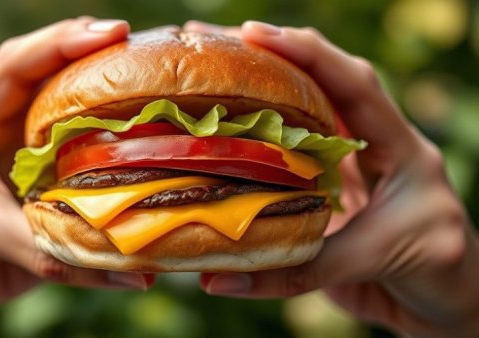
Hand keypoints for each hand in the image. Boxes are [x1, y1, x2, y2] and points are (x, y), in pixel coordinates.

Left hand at [0, 17, 153, 334]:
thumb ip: (55, 254)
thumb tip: (135, 274)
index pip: (12, 67)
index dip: (59, 43)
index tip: (110, 33)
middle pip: (41, 74)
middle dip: (91, 53)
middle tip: (140, 49)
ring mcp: (15, 149)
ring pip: (59, 108)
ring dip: (102, 92)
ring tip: (148, 81)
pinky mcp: (34, 174)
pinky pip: (74, 150)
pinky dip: (107, 140)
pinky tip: (137, 137)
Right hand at [186, 20, 478, 337]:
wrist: (445, 299)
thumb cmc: (431, 277)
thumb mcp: (370, 264)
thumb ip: (294, 272)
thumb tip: (216, 280)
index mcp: (404, 150)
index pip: (356, 86)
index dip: (308, 54)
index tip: (253, 34)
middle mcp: (377, 145)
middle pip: (324, 81)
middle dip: (270, 53)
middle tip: (208, 39)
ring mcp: (354, 164)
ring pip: (307, 109)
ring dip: (261, 85)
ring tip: (211, 65)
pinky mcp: (333, 185)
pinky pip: (294, 148)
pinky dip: (260, 130)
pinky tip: (228, 121)